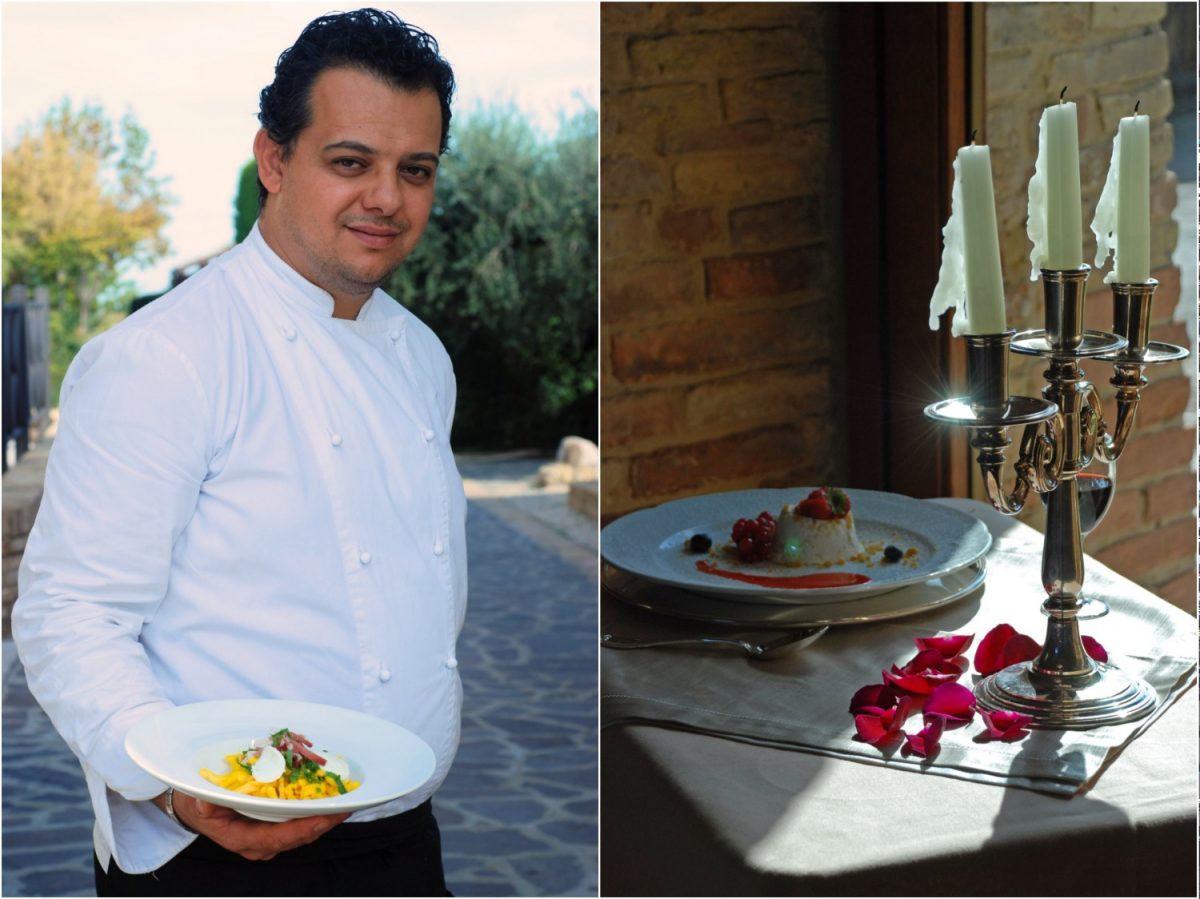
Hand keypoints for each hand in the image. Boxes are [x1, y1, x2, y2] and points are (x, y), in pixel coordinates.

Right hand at [156, 791, 349, 860]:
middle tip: (347, 806)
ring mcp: (269, 837)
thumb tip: (208, 804)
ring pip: (303, 832)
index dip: (305, 828)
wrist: (195, 808)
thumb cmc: (197, 804)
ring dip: (325, 817)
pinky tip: (332, 798)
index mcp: (243, 839)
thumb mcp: (196, 801)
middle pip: (299, 837)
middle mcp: (260, 843)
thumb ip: (203, 804)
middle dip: (324, 822)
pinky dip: (316, 811)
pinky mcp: (275, 827)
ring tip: (347, 801)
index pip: (280, 838)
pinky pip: (300, 822)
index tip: (326, 816)